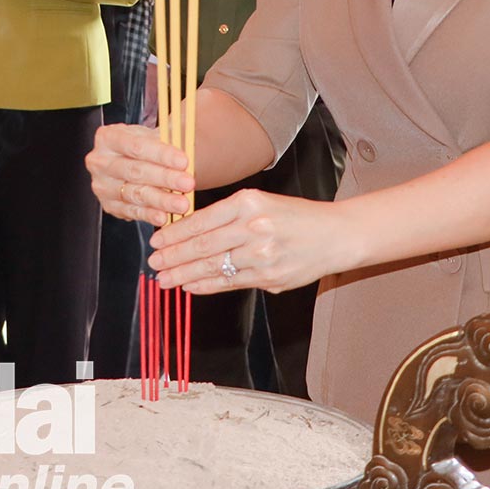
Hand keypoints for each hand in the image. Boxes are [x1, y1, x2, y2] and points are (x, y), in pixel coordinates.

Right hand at [88, 123, 193, 226]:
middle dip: (165, 178)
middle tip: (187, 183)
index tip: (183, 161)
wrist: (132, 161)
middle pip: (135, 171)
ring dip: (161, 199)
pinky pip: (132, 211)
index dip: (161, 154)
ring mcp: (103, 185)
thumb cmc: (144, 147)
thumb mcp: (152, 136)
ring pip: (135, 193)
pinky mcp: (109, 205)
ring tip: (181, 203)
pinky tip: (164, 216)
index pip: (136, 146)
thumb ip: (167, 141)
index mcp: (108, 137)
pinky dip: (149, 214)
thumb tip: (189, 145)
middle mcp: (100, 161)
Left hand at [148, 188, 350, 294]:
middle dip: (173, 256)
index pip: (201, 220)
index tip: (156, 240)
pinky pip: (230, 283)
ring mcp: (262, 255)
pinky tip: (190, 286)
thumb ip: (228, 217)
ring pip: (213, 267)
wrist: (336, 235)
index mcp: (248, 202)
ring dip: (184, 275)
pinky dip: (206, 286)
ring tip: (165, 279)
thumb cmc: (296, 217)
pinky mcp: (270, 278)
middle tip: (153, 263)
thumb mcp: (262, 202)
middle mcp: (254, 227)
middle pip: (202, 245)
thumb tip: (189, 232)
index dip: (174, 233)